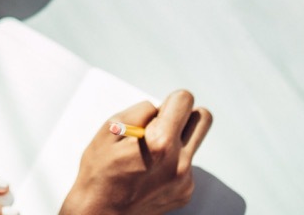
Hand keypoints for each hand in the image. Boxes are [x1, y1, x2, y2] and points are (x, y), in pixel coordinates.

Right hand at [60, 90, 211, 214]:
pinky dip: (171, 162)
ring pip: (192, 143)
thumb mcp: (110, 129)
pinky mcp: (185, 192)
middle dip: (184, 114)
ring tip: (150, 153)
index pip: (185, 99)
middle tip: (163, 124)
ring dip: (176, 140)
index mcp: (160, 142)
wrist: (100, 214)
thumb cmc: (100, 171)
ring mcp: (185, 180)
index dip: (169, 101)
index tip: (158, 111)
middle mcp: (179, 162)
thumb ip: (140, 111)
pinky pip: (186, 164)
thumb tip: (160, 108)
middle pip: (203, 118)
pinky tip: (149, 172)